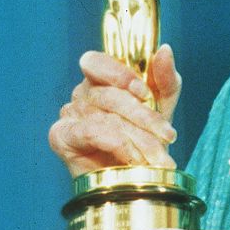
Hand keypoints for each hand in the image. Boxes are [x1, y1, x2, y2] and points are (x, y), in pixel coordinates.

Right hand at [49, 45, 180, 176]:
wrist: (137, 178)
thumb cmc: (147, 138)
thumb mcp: (163, 106)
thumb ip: (165, 79)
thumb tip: (165, 50)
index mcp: (101, 79)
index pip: (97, 62)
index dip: (119, 74)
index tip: (146, 94)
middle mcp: (82, 94)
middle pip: (110, 96)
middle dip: (145, 117)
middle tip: (168, 136)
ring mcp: (69, 114)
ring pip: (106, 118)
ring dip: (139, 140)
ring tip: (159, 158)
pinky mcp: (61, 137)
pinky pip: (89, 132)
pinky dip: (116, 144)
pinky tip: (133, 158)